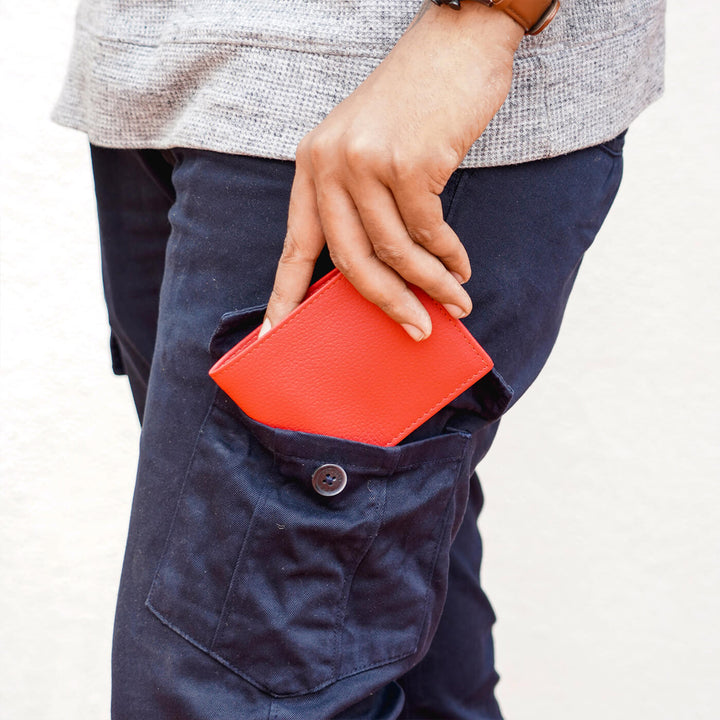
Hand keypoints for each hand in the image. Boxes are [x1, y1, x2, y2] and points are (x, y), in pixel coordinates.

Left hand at [261, 1, 522, 340]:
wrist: (455, 43)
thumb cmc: (415, 104)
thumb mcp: (367, 147)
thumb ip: (360, 202)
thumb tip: (380, 271)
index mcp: (312, 166)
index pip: (295, 245)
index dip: (284, 295)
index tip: (274, 336)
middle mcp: (330, 165)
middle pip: (350, 260)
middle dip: (387, 303)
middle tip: (415, 328)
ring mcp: (367, 162)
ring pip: (396, 251)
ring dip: (430, 284)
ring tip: (454, 302)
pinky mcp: (409, 162)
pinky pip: (429, 231)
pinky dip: (448, 256)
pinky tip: (460, 267)